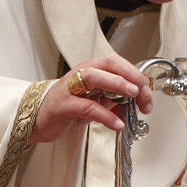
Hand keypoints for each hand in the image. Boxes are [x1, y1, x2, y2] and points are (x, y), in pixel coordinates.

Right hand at [31, 54, 152, 143]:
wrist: (39, 118)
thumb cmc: (67, 107)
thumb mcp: (94, 99)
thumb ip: (112, 96)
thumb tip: (137, 99)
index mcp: (90, 69)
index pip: (116, 62)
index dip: (135, 73)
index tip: (147, 90)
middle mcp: (81, 73)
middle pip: (108, 64)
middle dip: (130, 76)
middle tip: (144, 91)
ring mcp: (71, 88)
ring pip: (95, 77)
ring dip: (117, 84)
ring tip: (133, 96)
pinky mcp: (64, 105)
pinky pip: (87, 107)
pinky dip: (105, 115)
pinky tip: (117, 124)